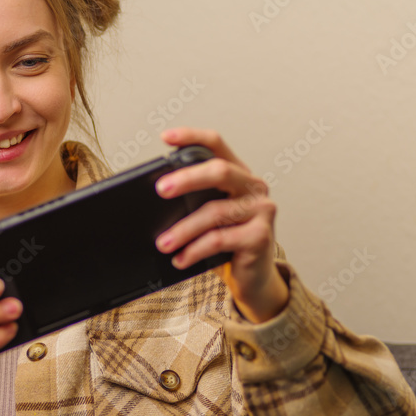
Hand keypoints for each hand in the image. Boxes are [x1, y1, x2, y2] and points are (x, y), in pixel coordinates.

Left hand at [154, 128, 288, 322]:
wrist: (253, 278)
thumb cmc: (226, 243)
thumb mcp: (208, 216)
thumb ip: (192, 201)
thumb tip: (154, 198)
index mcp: (238, 174)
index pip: (216, 144)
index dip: (192, 136)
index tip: (166, 138)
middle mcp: (253, 187)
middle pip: (220, 171)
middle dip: (187, 178)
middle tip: (160, 190)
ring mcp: (261, 210)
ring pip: (215, 212)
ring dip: (183, 229)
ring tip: (163, 243)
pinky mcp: (261, 237)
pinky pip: (219, 240)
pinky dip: (195, 250)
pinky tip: (180, 259)